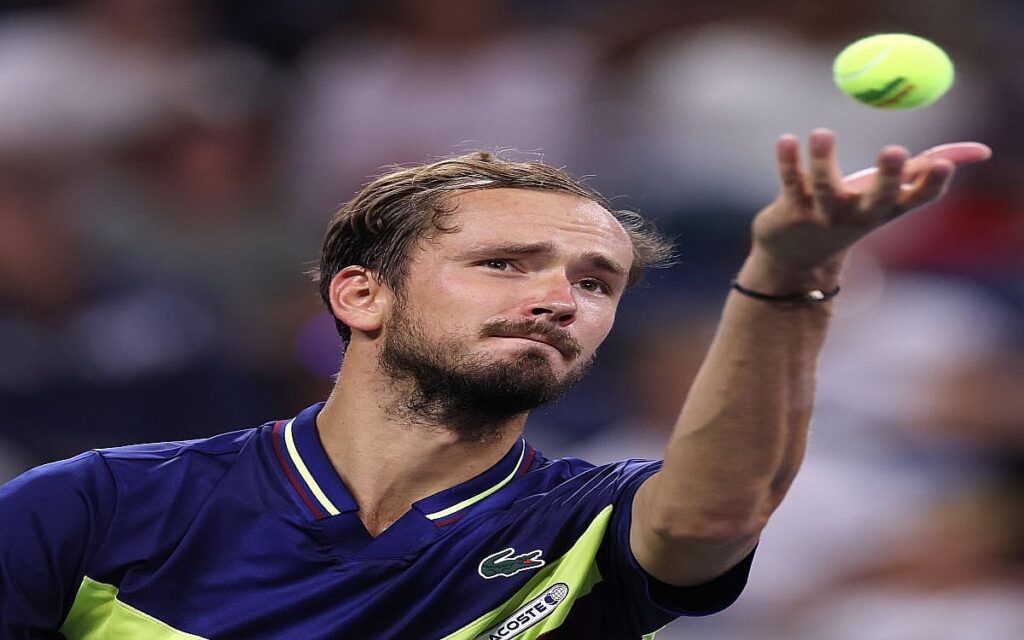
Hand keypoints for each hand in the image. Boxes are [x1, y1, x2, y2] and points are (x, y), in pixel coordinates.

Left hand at [748, 128, 990, 277]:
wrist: (797, 259)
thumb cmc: (851, 214)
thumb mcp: (890, 196)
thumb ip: (926, 170)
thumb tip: (982, 151)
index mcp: (887, 210)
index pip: (917, 199)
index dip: (931, 184)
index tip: (943, 165)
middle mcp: (858, 215)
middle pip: (876, 198)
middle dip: (887, 177)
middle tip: (894, 151)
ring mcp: (823, 216)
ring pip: (824, 186)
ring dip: (823, 159)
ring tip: (822, 133)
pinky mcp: (790, 211)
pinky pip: (790, 182)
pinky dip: (788, 161)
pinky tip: (787, 140)